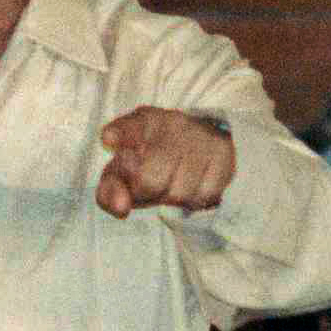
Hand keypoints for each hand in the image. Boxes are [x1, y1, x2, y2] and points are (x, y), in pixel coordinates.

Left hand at [96, 108, 233, 217]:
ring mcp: (200, 136)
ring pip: (179, 193)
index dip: (118, 135)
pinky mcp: (223, 152)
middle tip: (148, 189)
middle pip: (150, 181)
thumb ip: (110, 191)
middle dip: (145, 195)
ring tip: (171, 184)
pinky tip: (192, 184)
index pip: (128, 127)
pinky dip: (195, 199)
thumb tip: (121, 208)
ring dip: (172, 199)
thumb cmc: (150, 162)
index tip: (108, 140)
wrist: (199, 143)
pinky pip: (205, 194)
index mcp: (142, 121)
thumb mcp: (121, 172)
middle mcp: (172, 123)